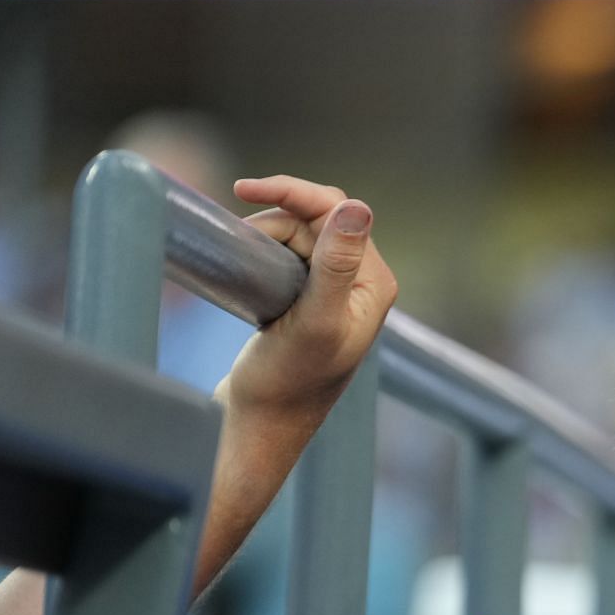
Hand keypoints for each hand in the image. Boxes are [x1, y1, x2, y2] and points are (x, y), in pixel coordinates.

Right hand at [220, 175, 398, 428]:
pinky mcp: (307, 300)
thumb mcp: (313, 320)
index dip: (293, 192)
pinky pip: (286, 254)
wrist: (262, 423)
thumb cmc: (287, 381)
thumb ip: (336, 266)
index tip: (242, 191)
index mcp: (376, 283)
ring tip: (242, 265)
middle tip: (238, 243)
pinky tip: (244, 265)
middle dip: (273, 219)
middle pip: (315, 219)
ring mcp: (335, 291)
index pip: (338, 211)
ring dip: (264, 235)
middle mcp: (363, 283)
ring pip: (297, 234)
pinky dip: (262, 249)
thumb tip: (357, 208)